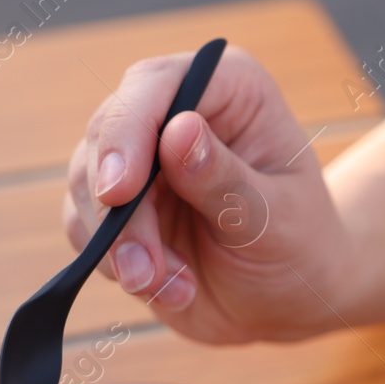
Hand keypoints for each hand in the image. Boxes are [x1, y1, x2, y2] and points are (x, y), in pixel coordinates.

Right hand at [63, 46, 358, 343]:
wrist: (288, 300)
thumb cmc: (300, 246)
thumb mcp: (276, 218)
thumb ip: (225, 178)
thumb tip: (177, 130)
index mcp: (228, 88)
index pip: (157, 83)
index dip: (128, 130)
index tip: (120, 190)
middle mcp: (177, 110)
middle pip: (109, 133)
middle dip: (118, 210)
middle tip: (143, 270)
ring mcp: (142, 158)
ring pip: (89, 183)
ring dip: (117, 245)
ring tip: (168, 286)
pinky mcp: (119, 206)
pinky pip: (85, 225)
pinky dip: (114, 263)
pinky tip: (166, 289)